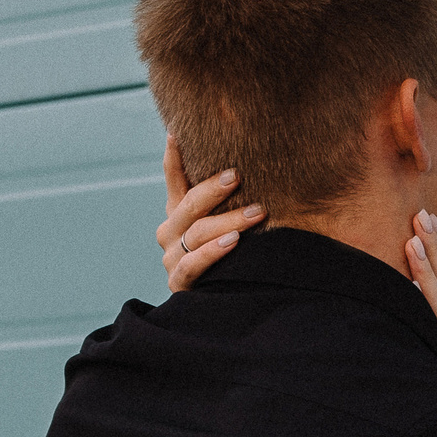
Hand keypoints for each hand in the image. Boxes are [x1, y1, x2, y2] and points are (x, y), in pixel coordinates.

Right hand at [157, 137, 262, 290]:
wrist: (221, 304)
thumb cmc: (235, 255)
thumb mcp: (232, 222)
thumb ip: (237, 199)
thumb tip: (266, 165)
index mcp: (180, 213)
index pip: (174, 180)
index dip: (174, 157)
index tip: (177, 131)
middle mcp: (171, 232)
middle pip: (189, 205)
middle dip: (212, 189)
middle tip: (238, 176)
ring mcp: (172, 258)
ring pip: (196, 233)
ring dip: (227, 220)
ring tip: (256, 212)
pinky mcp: (179, 283)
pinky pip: (192, 265)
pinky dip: (212, 252)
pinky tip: (232, 242)